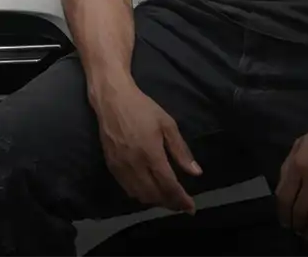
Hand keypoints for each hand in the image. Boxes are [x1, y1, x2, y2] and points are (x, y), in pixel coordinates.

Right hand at [92, 78, 201, 213]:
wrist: (112, 99)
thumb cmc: (143, 108)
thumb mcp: (167, 124)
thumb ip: (181, 150)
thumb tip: (196, 172)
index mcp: (151, 153)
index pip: (169, 185)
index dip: (181, 200)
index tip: (191, 208)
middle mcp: (135, 164)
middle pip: (154, 195)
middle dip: (170, 204)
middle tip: (181, 204)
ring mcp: (121, 166)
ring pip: (140, 195)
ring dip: (155, 201)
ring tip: (167, 198)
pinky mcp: (111, 165)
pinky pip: (127, 188)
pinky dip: (140, 195)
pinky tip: (149, 190)